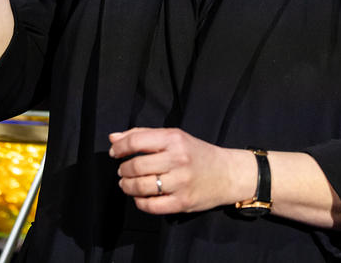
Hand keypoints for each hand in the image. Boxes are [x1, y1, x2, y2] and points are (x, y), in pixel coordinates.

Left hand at [108, 128, 254, 214]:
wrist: (227, 173)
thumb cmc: (197, 153)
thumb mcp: (174, 137)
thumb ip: (142, 135)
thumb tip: (113, 137)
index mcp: (174, 139)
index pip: (136, 141)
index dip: (119, 148)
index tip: (114, 153)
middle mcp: (178, 159)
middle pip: (136, 166)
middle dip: (123, 170)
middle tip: (123, 172)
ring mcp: (181, 182)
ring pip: (141, 187)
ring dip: (127, 186)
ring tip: (127, 184)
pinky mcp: (183, 202)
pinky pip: (151, 206)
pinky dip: (139, 202)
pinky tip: (140, 197)